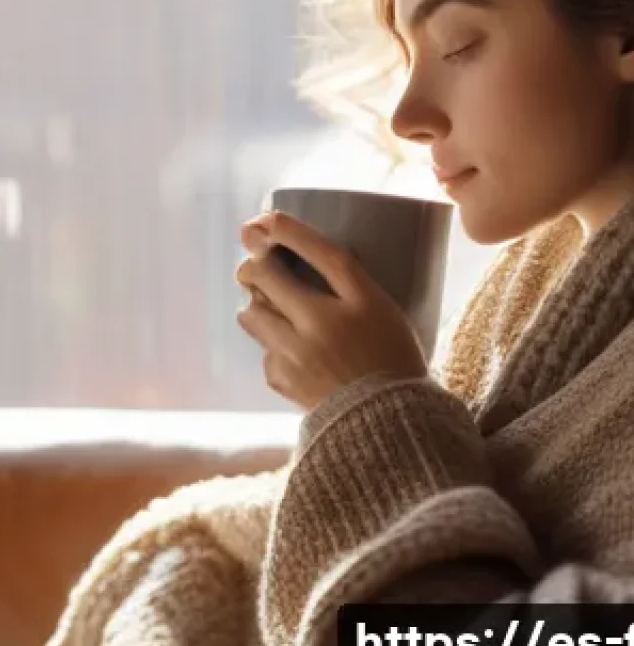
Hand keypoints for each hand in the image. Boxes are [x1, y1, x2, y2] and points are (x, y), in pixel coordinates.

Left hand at [234, 211, 427, 410]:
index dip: (291, 231)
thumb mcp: (384, 312)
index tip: (267, 217)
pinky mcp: (282, 378)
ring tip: (272, 306)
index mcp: (362, 304)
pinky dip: (272, 345)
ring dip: (257, 304)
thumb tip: (299, 250)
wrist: (389, 428)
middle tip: (256, 258)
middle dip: (256, 263)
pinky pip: (263, 349)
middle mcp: (325, 325)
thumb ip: (348, 281)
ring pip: (252, 312)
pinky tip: (293, 351)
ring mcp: (298, 353)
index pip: (323, 254)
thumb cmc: (392, 361)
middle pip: (268, 277)